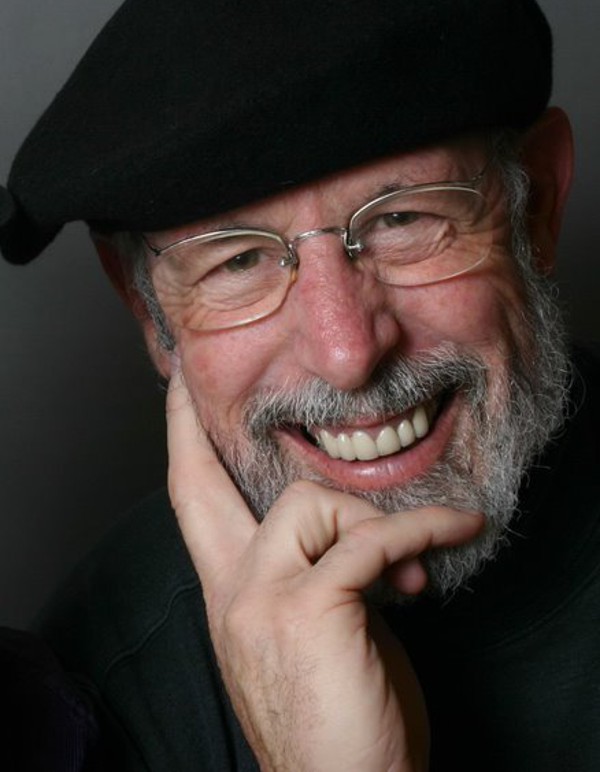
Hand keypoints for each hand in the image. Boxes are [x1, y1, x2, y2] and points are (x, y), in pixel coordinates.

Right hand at [167, 366, 483, 771]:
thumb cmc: (340, 725)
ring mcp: (262, 600)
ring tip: (408, 571)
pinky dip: (424, 530)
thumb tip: (365, 542)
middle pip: (207, 486)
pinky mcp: (309, 609)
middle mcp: (232, 595)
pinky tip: (456, 532)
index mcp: (230, 602)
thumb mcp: (311, 641)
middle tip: (192, 382)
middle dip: (193, 427)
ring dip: (374, 522)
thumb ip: (316, 581)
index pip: (192, 509)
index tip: (178, 394)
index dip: (183, 444)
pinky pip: (372, 539)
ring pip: (311, 502)